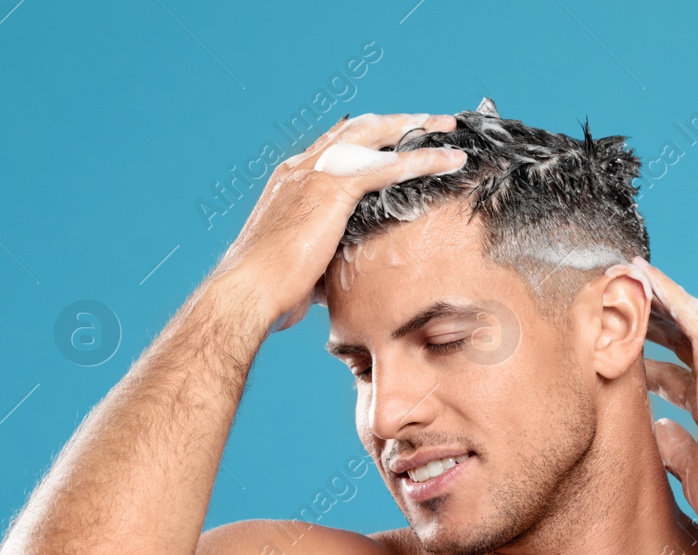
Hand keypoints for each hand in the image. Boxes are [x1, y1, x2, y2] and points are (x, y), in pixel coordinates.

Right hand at [211, 112, 465, 333]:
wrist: (248, 290)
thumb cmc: (271, 289)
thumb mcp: (303, 263)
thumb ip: (325, 257)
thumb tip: (337, 281)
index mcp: (291, 181)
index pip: (336, 148)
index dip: (368, 141)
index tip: (395, 139)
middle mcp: (301, 168)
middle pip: (357, 130)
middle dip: (396, 122)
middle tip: (430, 121)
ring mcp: (315, 174)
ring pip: (375, 137)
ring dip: (415, 129)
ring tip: (448, 127)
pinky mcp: (332, 190)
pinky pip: (387, 167)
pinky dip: (421, 160)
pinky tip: (448, 160)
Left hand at [632, 258, 697, 530]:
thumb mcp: (690, 466)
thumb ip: (674, 446)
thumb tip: (658, 429)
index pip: (678, 374)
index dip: (652, 363)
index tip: (626, 353)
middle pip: (681, 338)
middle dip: (651, 321)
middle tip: (621, 306)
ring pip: (684, 315)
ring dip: (656, 294)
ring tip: (626, 274)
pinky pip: (687, 312)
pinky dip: (665, 290)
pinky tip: (642, 273)